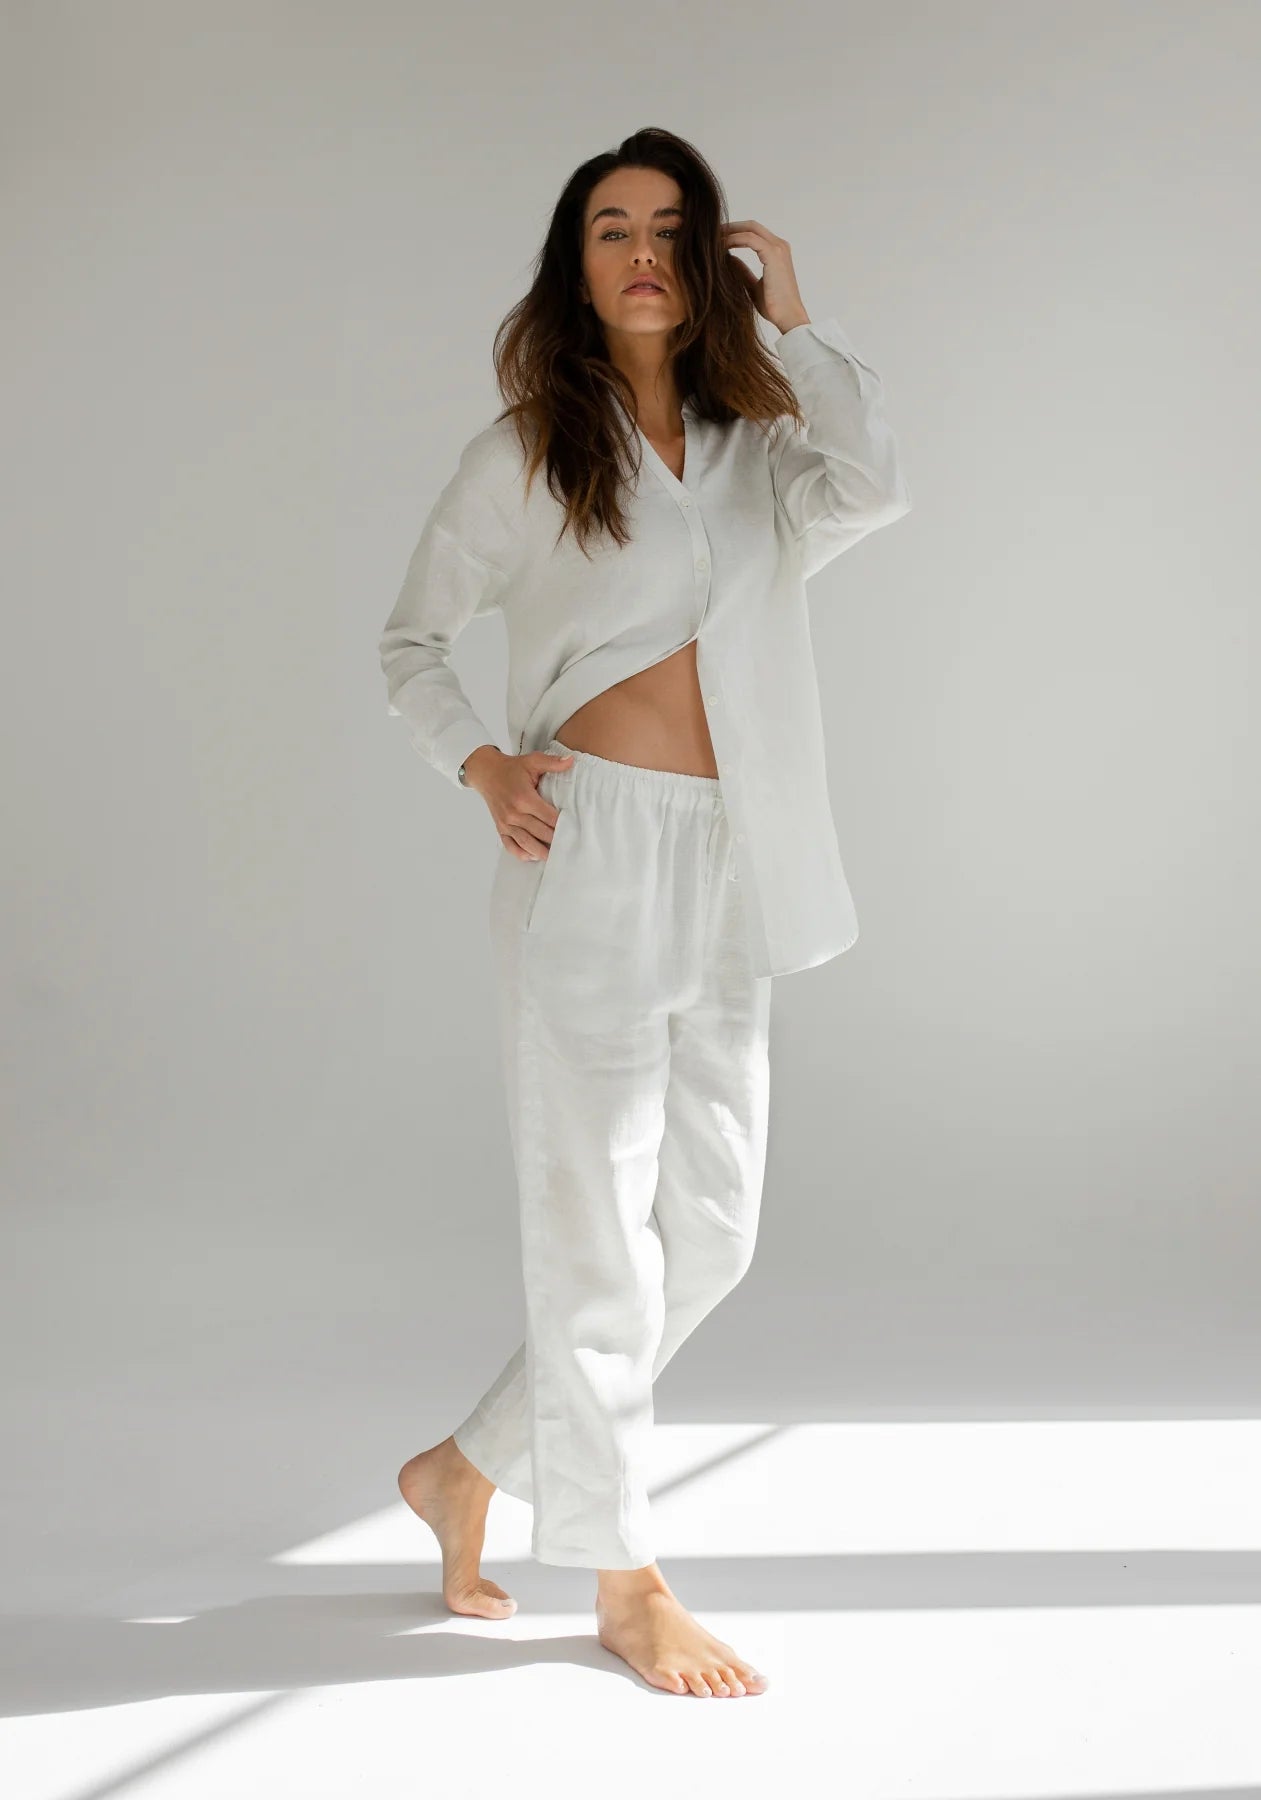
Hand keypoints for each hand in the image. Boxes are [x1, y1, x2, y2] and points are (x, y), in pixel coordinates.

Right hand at [463, 745, 574, 860]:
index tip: (575, 829)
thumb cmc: (511, 769)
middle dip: (555, 840)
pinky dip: (522, 853)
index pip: (549, 817)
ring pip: (526, 843)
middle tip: (570, 845)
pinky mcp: (500, 828)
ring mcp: (506, 823)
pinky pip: (510, 846)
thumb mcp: (532, 761)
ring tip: (554, 856)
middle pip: (540, 832)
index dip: (563, 824)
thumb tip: (571, 761)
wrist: (487, 773)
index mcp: (524, 798)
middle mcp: (514, 813)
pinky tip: (533, 856)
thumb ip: (552, 763)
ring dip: (541, 852)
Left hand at [723, 219, 810, 334]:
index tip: (717, 239)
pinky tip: (720, 246)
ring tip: (712, 238)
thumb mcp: (753, 286)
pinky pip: (749, 239)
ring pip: (750, 228)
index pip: (754, 233)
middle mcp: (779, 246)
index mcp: (777, 252)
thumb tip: (728, 259)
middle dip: (730, 227)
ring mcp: (778, 248)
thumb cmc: (774, 307)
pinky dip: (733, 239)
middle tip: (711, 233)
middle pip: (751, 226)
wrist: (788, 318)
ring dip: (730, 231)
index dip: (735, 232)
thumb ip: (742, 271)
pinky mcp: (773, 254)